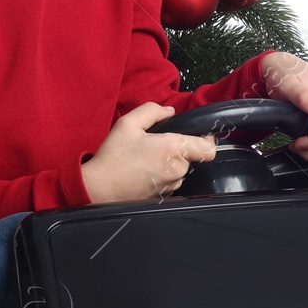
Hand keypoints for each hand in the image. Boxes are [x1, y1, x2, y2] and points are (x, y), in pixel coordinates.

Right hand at [81, 100, 215, 203]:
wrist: (99, 189)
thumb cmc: (114, 156)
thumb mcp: (128, 123)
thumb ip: (152, 111)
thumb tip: (169, 111)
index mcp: (173, 149)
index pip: (208, 149)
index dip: (207, 140)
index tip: (196, 135)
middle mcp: (177, 170)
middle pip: (190, 156)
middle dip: (176, 149)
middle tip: (152, 144)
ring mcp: (171, 186)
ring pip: (179, 169)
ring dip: (168, 163)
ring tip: (144, 159)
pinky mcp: (163, 196)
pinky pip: (169, 181)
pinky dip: (160, 175)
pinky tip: (141, 172)